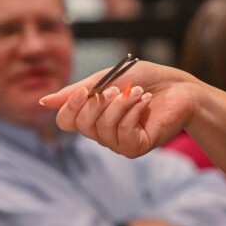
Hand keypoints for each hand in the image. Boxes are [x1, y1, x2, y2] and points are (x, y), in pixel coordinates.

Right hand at [39, 61, 196, 157]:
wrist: (181, 86)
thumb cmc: (146, 79)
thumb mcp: (109, 78)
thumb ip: (79, 90)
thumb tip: (44, 101)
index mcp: (93, 114)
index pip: (66, 121)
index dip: (71, 107)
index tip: (86, 90)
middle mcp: (102, 131)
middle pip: (82, 125)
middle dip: (98, 103)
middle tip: (117, 89)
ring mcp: (118, 142)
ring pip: (103, 130)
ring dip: (121, 105)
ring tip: (138, 92)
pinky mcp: (136, 147)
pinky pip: (123, 137)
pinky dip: (133, 114)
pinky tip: (145, 102)